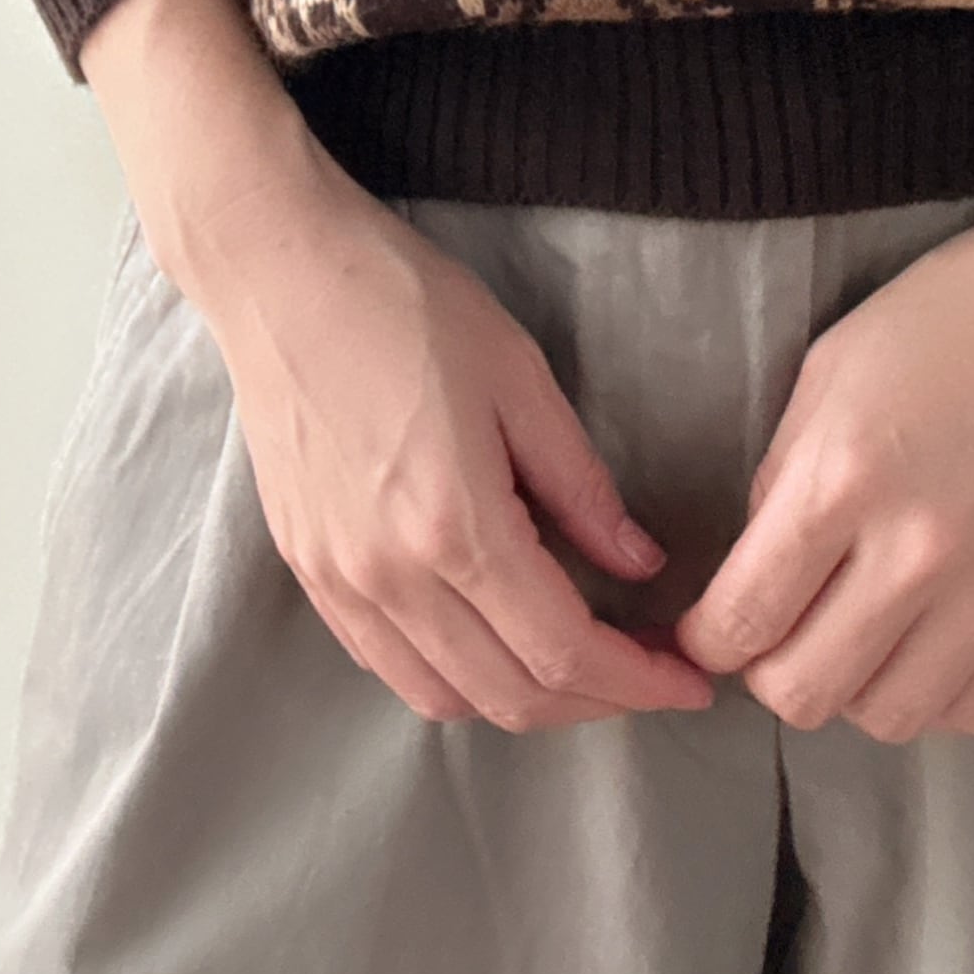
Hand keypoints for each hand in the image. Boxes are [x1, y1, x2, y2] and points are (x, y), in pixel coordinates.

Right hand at [81, 0, 716, 733]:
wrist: (280, 274)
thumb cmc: (406, 306)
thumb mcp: (521, 380)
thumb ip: (582, 487)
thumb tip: (639, 566)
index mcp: (455, 526)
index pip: (564, 650)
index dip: (640, 681)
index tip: (692, 680)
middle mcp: (391, 576)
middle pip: (511, 696)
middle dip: (597, 700)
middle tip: (653, 671)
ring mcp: (339, 581)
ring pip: (446, 700)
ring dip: (525, 700)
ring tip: (581, 662)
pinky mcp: (307, 570)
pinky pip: (389, 665)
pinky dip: (454, 679)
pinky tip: (494, 640)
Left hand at [670, 11, 973, 739]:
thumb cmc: (948, 320)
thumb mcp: (829, 374)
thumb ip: (784, 480)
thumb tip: (754, 572)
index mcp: (845, 478)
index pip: (743, 618)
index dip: (706, 640)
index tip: (705, 633)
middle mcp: (921, 550)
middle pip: (805, 691)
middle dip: (765, 674)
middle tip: (774, 639)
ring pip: (888, 717)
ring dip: (850, 690)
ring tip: (852, 640)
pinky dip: (932, 695)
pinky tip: (922, 646)